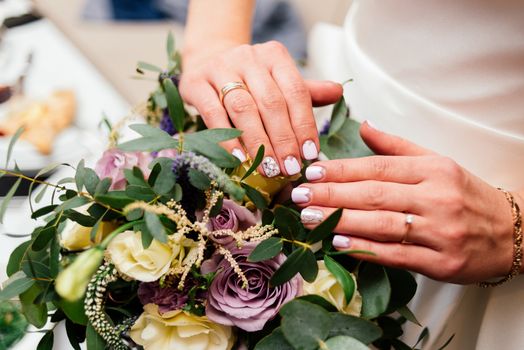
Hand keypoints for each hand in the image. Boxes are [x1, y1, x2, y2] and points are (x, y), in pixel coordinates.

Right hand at [179, 41, 342, 176]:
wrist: (208, 61)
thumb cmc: (251, 80)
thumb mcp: (279, 81)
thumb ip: (306, 90)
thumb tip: (338, 92)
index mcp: (275, 56)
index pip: (295, 91)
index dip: (304, 124)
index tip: (310, 153)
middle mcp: (248, 57)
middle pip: (271, 102)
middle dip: (283, 139)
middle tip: (290, 168)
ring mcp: (220, 68)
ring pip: (243, 108)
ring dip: (258, 143)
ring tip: (269, 169)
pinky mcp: (196, 83)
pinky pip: (213, 113)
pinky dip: (227, 138)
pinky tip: (239, 159)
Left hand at [291, 121, 516, 283]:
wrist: (511, 231)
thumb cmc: (465, 194)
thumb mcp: (437, 162)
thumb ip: (397, 146)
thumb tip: (362, 125)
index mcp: (433, 170)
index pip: (378, 168)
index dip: (341, 170)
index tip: (311, 173)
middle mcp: (437, 198)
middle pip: (375, 194)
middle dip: (332, 195)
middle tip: (298, 196)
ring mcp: (441, 231)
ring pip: (383, 224)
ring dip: (342, 221)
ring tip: (309, 218)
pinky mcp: (442, 262)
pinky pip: (398, 254)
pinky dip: (367, 249)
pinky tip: (340, 242)